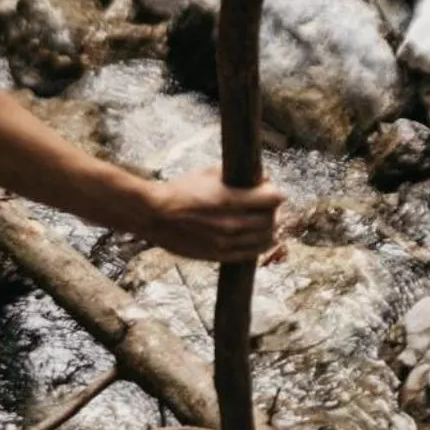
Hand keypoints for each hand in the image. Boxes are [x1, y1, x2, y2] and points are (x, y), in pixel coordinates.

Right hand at [139, 165, 282, 264]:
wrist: (154, 215)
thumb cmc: (179, 191)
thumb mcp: (208, 174)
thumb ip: (236, 176)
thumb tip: (261, 178)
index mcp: (230, 200)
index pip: (272, 199)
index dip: (275, 193)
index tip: (272, 192)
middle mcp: (232, 224)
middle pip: (270, 219)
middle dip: (272, 211)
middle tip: (266, 206)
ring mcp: (226, 242)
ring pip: (265, 239)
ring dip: (268, 229)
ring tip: (263, 222)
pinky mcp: (219, 255)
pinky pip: (250, 254)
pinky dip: (259, 246)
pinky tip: (258, 238)